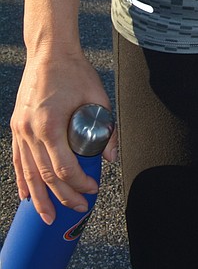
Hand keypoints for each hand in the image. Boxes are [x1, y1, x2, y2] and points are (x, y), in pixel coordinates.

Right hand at [10, 53, 115, 223]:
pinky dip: (22, 179)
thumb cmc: (74, 71)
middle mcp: (31, 131)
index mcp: (50, 125)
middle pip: (45, 176)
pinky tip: (26, 195)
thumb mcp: (97, 97)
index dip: (78, 184)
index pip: (63, 168)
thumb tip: (111, 156)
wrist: (49, 52)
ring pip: (28, 173)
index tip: (91, 190)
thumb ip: (107, 127)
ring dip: (38, 197)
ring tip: (47, 216)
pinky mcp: (16, 127)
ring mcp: (20, 130)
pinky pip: (17, 160)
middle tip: (77, 210)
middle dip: (62, 197)